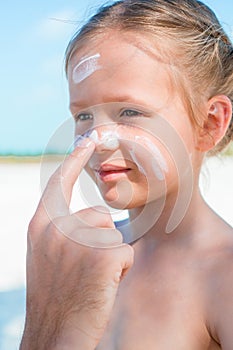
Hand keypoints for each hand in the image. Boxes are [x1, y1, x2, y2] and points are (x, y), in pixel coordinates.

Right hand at [20, 138, 133, 349]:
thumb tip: (92, 212)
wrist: (54, 336)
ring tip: (91, 279)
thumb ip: (61, 229)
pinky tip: (103, 287)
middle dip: (98, 239)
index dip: (76, 159)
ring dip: (108, 254)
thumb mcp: (47, 255)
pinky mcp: (104, 254)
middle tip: (83, 270)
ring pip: (112, 233)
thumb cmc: (55, 296)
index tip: (88, 139)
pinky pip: (124, 251)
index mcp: (41, 225)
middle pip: (97, 215)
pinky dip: (120, 269)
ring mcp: (80, 239)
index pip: (60, 180)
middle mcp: (58, 227)